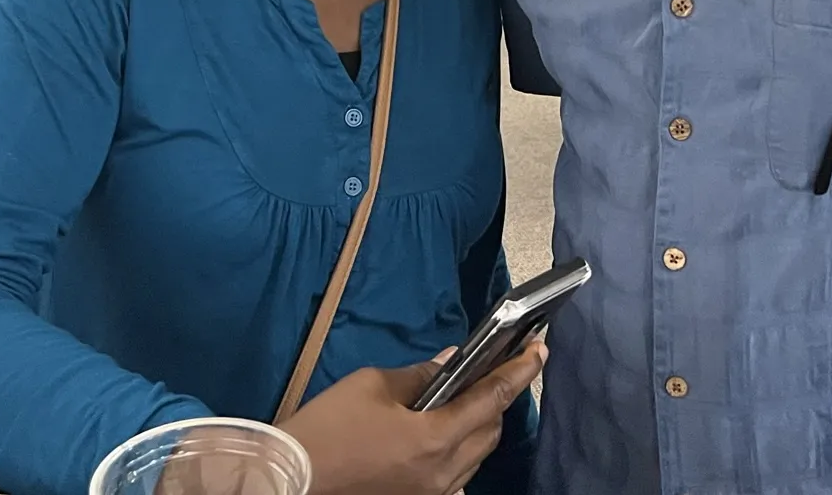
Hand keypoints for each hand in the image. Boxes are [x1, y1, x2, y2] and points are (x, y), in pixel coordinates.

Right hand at [279, 341, 545, 494]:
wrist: (291, 481)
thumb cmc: (328, 428)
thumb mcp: (374, 386)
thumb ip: (421, 375)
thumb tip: (452, 362)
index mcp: (436, 439)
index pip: (492, 398)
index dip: (520, 371)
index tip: (540, 350)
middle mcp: (444, 474)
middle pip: (490, 431)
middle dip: (497, 398)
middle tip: (494, 368)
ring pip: (475, 456)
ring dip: (479, 426)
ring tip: (467, 398)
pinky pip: (454, 477)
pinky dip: (457, 452)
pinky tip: (440, 435)